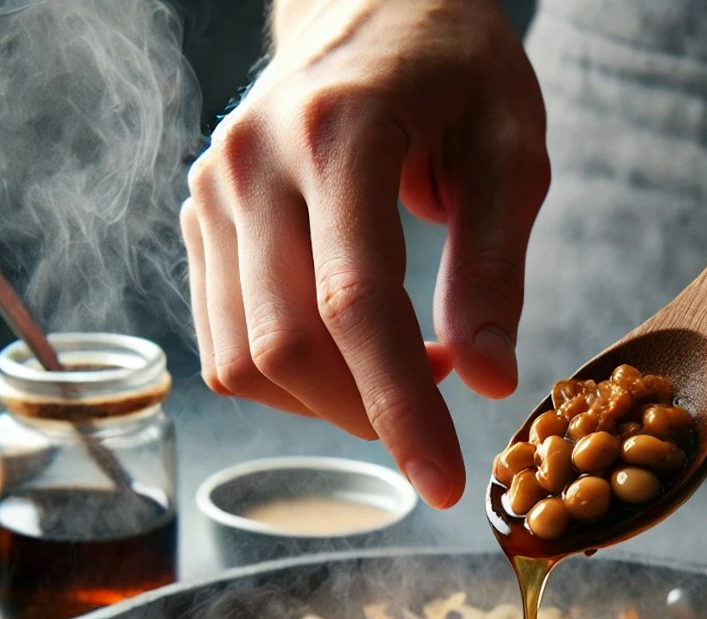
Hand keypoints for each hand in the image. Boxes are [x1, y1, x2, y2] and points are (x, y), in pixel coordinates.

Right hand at [181, 0, 549, 508]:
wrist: (362, 1)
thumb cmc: (452, 68)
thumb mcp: (508, 149)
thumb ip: (495, 268)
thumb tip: (486, 384)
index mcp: (339, 132)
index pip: (356, 304)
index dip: (401, 409)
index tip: (444, 483)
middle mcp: (252, 164)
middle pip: (284, 348)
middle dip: (363, 414)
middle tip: (433, 404)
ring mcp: (211, 193)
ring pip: (242, 361)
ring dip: (325, 401)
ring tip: (396, 363)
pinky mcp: (198, 221)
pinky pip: (224, 343)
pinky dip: (289, 378)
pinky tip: (346, 349)